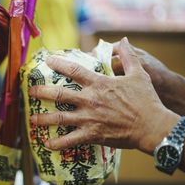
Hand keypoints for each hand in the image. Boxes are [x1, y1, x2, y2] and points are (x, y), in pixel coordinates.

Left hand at [29, 37, 178, 152]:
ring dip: (43, 119)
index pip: (73, 70)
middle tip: (32, 91)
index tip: (47, 60)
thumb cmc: (146, 100)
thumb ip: (128, 56)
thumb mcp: (139, 74)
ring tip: (32, 120)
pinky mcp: (92, 134)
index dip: (58, 63)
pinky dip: (58, 144)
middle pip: (59, 93)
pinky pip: (70, 140)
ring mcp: (89, 118)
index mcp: (99, 84)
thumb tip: (124, 40)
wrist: (152, 126)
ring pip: (60, 117)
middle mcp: (89, 100)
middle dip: (42, 91)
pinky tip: (47, 144)